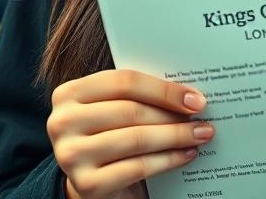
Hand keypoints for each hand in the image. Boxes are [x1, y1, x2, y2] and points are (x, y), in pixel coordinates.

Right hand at [46, 69, 213, 198]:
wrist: (90, 181)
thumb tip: (188, 93)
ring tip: (200, 134)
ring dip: (175, 136)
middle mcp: (62, 122)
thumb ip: (136, 95)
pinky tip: (186, 155)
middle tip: (203, 117)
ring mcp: (71, 155)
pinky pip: (138, 167)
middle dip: (173, 114)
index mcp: (68, 93)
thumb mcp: (113, 109)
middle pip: (131, 110)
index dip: (163, 89)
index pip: (123, 81)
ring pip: (136, 138)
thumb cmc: (107, 134)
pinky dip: (168, 160)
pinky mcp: (86, 184)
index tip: (193, 97)